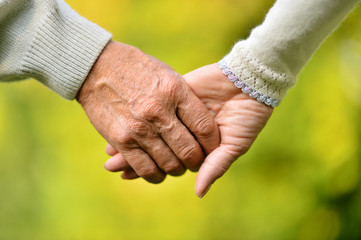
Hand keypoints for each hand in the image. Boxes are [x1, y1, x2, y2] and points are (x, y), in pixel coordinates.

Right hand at [77, 41, 219, 182]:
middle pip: (190, 151)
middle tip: (195, 162)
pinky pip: (146, 169)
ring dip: (177, 170)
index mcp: (175, 91)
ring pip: (170, 164)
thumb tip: (201, 124)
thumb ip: (185, 99)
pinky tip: (159, 172)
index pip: (205, 128)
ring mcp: (139, 128)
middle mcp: (159, 112)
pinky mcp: (121, 140)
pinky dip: (156, 176)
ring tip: (177, 166)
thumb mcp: (167, 75)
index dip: (212, 143)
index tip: (211, 148)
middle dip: (197, 162)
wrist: (97, 67)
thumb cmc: (137, 69)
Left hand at [104, 63, 272, 196]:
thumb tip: (199, 192)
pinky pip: (155, 107)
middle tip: (113, 167)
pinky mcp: (177, 92)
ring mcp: (178, 112)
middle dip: (134, 157)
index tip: (127, 175)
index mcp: (195, 144)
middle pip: (154, 145)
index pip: (166, 159)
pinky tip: (122, 123)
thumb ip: (214, 166)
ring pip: (151, 128)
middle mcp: (182, 129)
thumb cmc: (247, 117)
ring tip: (111, 152)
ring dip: (132, 139)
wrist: (253, 84)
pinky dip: (140, 116)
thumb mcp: (233, 146)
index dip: (149, 168)